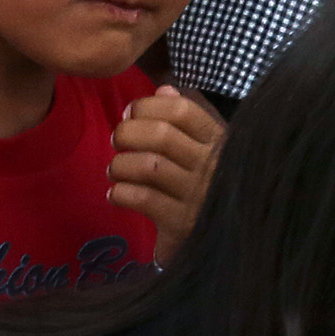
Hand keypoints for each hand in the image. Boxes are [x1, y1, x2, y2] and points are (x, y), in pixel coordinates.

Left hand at [109, 85, 222, 245]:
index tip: (130, 113)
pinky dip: (121, 193)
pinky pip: (143, 199)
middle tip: (117, 141)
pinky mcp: (182, 224)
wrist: (220, 246)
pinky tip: (117, 194)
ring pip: (148, 166)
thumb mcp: (202, 151)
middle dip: (127, 133)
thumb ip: (186, 119)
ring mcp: (198, 196)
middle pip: (161, 135)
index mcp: (218, 143)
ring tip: (114, 171)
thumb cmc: (204, 189)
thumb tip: (164, 89)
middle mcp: (212, 167)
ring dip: (120, 165)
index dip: (148, 106)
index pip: (182, 110)